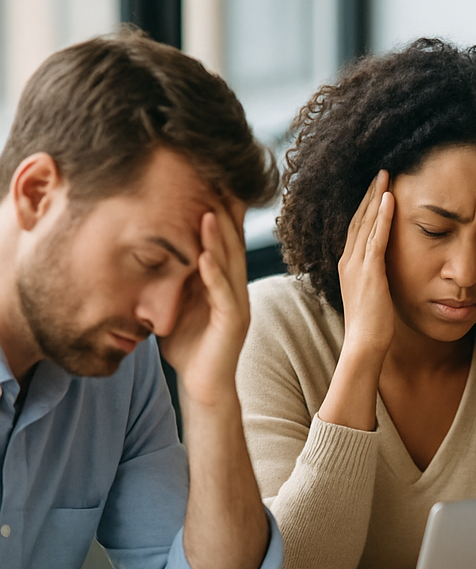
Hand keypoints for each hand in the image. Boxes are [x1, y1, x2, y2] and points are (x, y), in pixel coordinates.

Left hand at [161, 198, 249, 407]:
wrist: (203, 387)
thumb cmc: (188, 346)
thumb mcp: (175, 301)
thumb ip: (171, 275)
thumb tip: (145, 246)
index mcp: (222, 279)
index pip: (222, 238)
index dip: (216, 210)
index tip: (206, 181)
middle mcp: (235, 287)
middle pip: (232, 243)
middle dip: (224, 213)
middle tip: (216, 184)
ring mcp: (238, 303)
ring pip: (231, 264)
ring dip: (219, 238)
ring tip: (208, 212)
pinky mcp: (234, 323)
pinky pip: (225, 294)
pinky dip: (215, 274)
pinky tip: (204, 257)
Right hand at [337, 170, 394, 359]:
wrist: (365, 344)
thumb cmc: (372, 326)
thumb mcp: (373, 295)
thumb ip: (376, 279)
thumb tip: (386, 273)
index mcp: (348, 266)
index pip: (356, 229)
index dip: (365, 206)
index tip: (376, 188)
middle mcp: (348, 261)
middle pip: (358, 219)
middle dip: (369, 194)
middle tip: (380, 172)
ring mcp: (356, 265)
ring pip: (365, 222)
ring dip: (375, 196)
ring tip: (385, 175)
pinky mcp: (369, 271)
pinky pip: (376, 237)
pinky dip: (382, 216)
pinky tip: (389, 198)